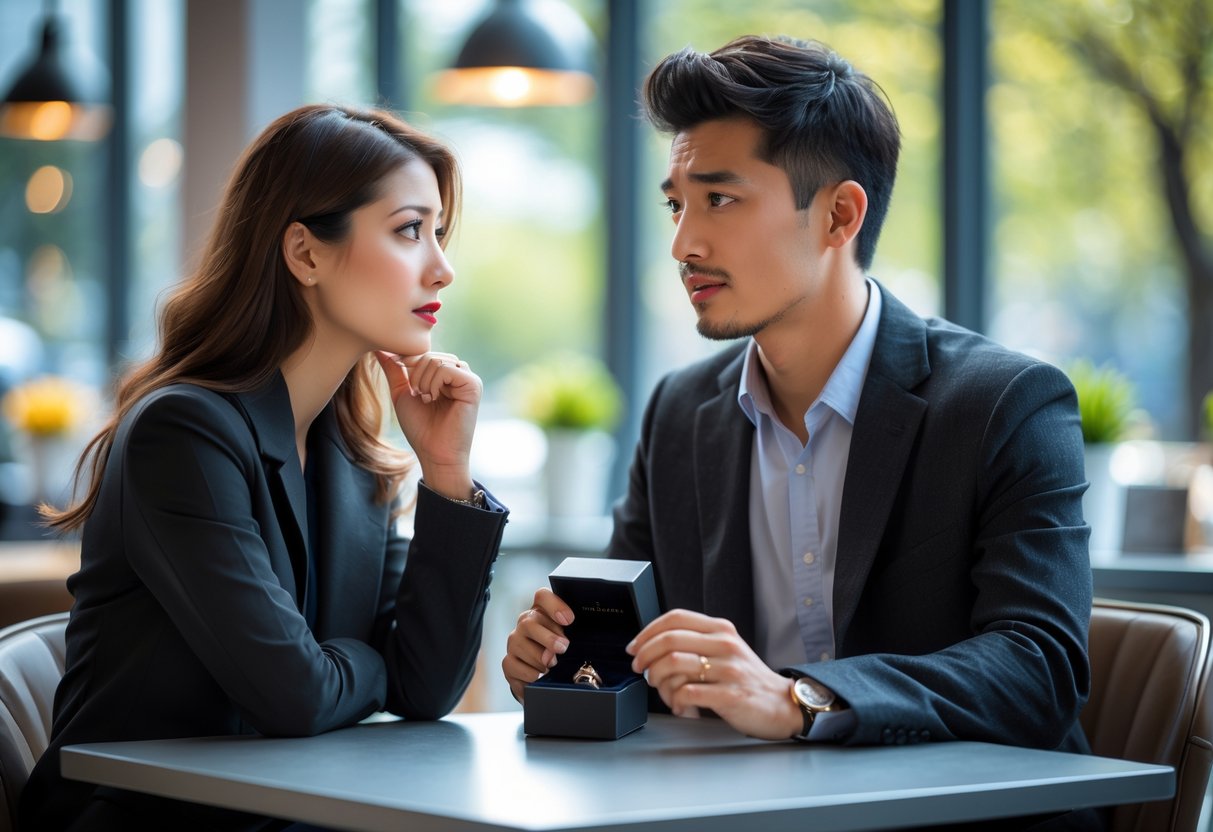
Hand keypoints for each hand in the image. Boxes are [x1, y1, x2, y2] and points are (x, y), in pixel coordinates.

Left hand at [374, 350, 480, 497]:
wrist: (434, 452)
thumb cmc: (420, 428)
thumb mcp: (402, 393)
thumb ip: (394, 370)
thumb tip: (379, 348)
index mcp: (446, 374)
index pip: (425, 354)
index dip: (409, 363)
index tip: (406, 384)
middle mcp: (460, 374)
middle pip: (429, 355)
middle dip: (415, 374)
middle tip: (419, 396)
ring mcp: (469, 379)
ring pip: (436, 361)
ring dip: (423, 381)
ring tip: (427, 399)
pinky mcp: (473, 385)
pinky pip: (446, 369)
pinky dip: (433, 384)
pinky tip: (434, 399)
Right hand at [502, 588, 574, 702]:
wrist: (542, 674)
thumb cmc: (558, 651)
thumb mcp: (568, 638)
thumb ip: (571, 633)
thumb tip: (569, 641)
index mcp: (542, 611)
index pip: (542, 596)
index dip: (555, 605)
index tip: (569, 620)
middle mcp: (525, 623)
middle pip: (529, 623)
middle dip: (548, 638)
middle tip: (563, 648)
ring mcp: (514, 642)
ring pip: (523, 647)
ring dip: (541, 660)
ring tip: (551, 665)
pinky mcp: (508, 662)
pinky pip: (517, 667)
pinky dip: (532, 674)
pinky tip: (540, 676)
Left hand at [626, 609, 801, 739]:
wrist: (781, 704)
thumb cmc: (746, 678)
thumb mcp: (725, 649)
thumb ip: (696, 642)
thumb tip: (652, 646)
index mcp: (720, 629)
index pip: (675, 618)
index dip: (647, 631)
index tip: (634, 647)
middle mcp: (725, 644)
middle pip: (669, 640)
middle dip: (645, 657)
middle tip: (640, 670)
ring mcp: (729, 669)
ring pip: (674, 665)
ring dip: (658, 681)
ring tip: (663, 692)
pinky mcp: (731, 695)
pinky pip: (687, 693)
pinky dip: (675, 702)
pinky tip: (680, 707)